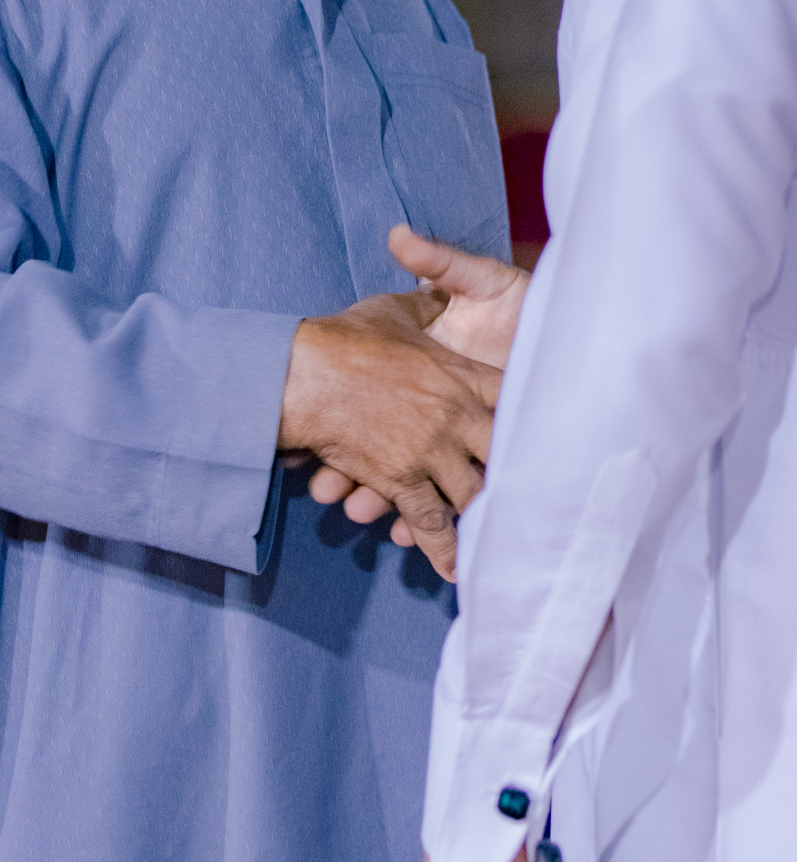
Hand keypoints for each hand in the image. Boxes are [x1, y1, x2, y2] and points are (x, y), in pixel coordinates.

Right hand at [315, 228, 531, 542]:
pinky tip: (459, 573)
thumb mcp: (396, 307)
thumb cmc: (346, 335)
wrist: (302, 370)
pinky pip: (429, 523)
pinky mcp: (401, 480)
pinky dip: (444, 551)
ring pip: (475, 496)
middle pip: (506, 456)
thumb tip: (439, 287)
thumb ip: (429, 295)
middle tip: (549, 500)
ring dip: (489, 519)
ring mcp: (430, 453)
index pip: (517, 398)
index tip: (558, 433)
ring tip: (511, 541)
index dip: (538, 417)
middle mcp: (456, 418)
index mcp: (461, 375)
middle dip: (524, 478)